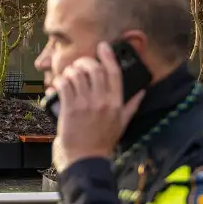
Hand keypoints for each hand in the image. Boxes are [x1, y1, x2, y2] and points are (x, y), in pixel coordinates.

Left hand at [51, 42, 144, 167]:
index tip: (103, 47)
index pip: (114, 73)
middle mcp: (102, 101)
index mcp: (116, 103)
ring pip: (77, 75)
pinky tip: (60, 83)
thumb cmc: (103, 140)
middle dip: (85, 62)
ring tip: (70, 75)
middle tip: (81, 65)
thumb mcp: (123, 123)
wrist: (85, 157)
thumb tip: (142, 91)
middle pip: (94, 69)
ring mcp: (85, 104)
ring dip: (71, 71)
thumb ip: (132, 105)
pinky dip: (60, 81)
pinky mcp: (69, 108)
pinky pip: (64, 85)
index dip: (108, 56)